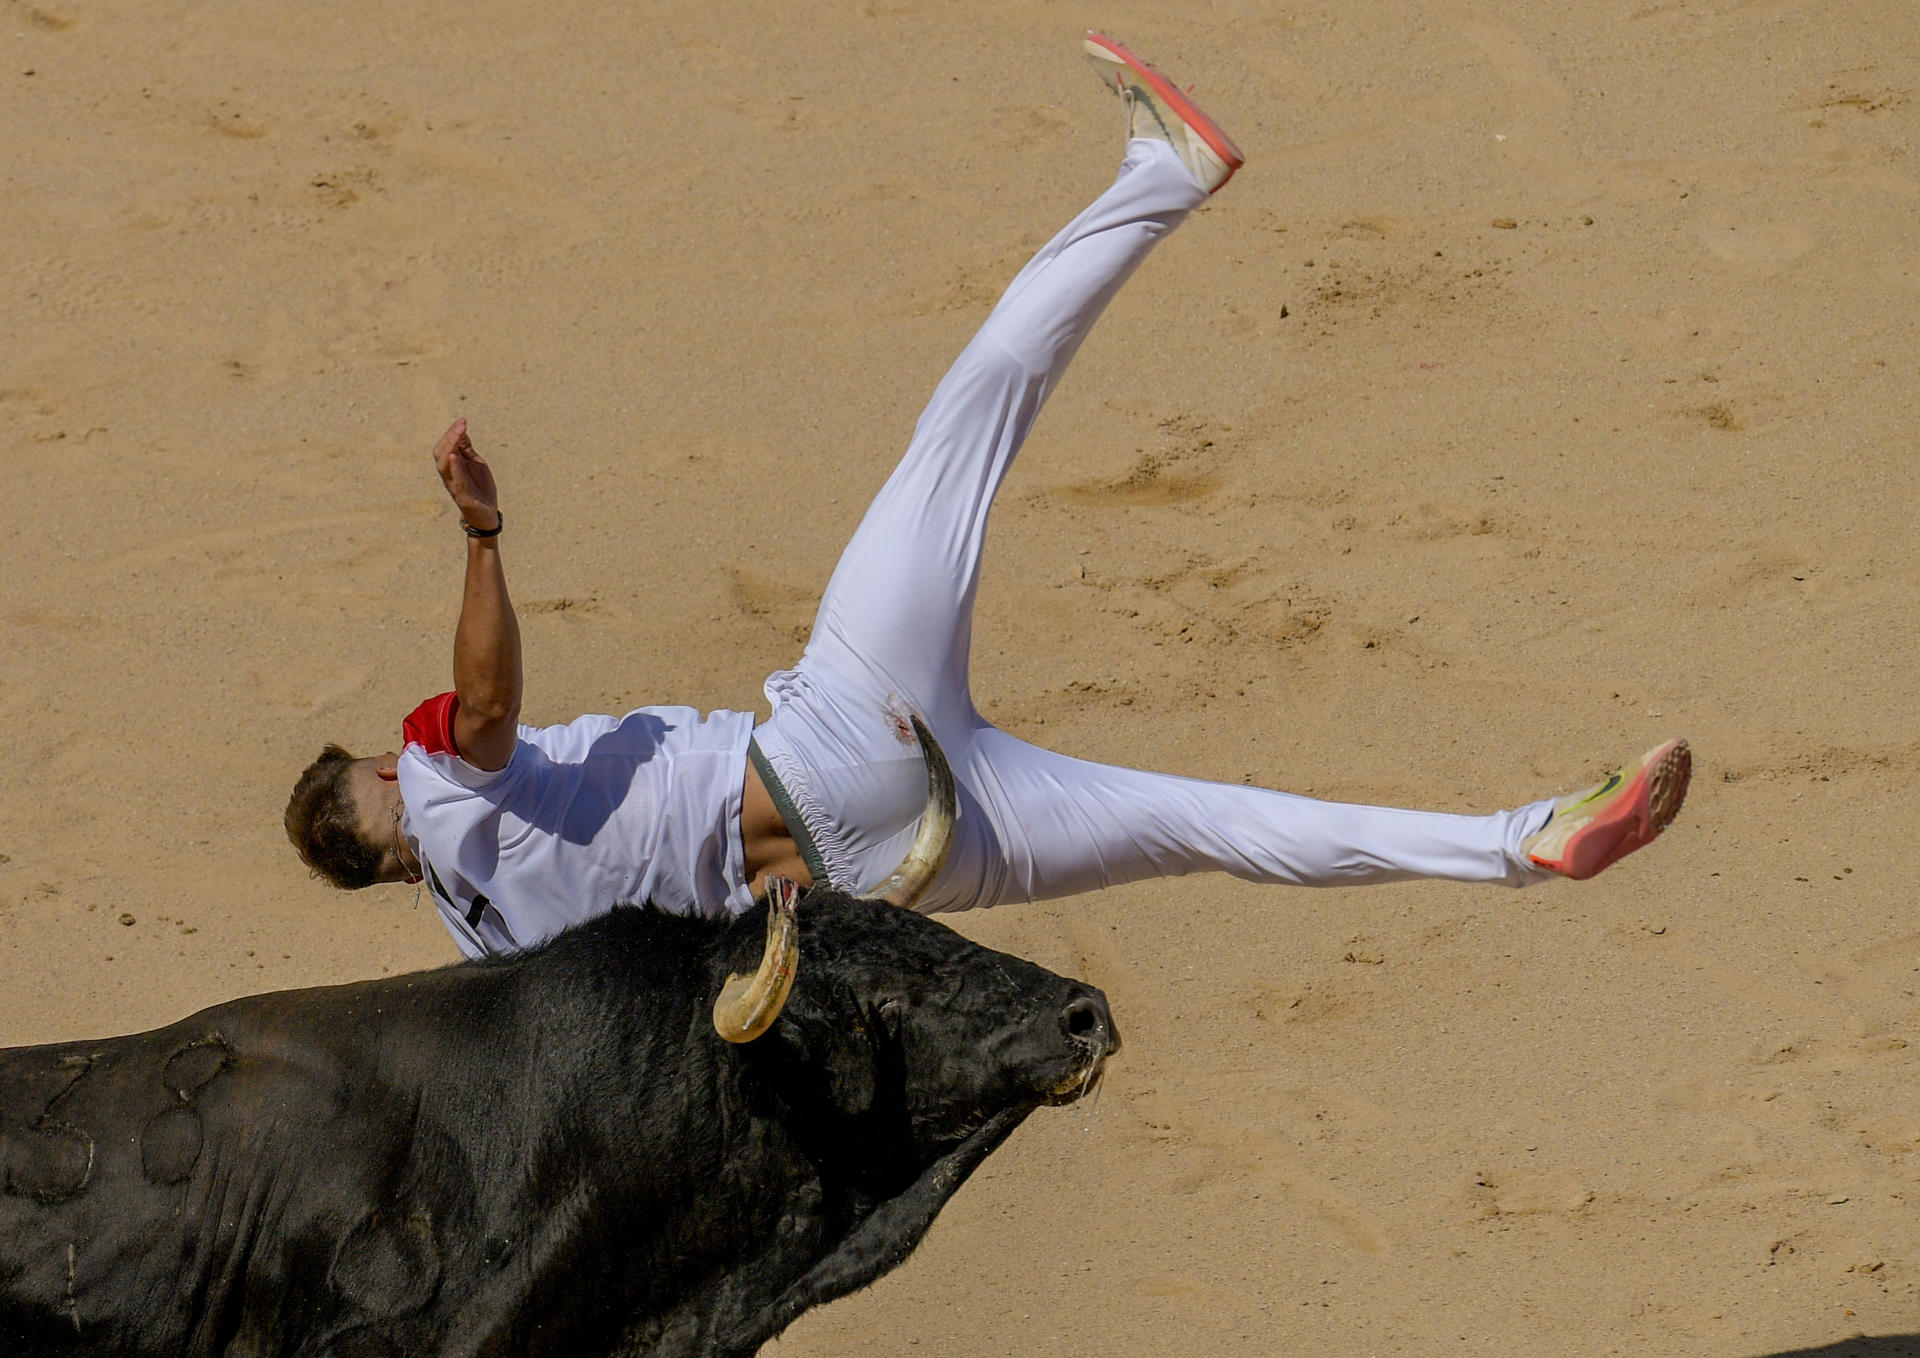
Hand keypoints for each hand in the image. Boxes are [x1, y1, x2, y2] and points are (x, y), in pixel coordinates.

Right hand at [431, 418, 500, 532]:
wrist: (487, 514)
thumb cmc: (480, 488)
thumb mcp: (476, 464)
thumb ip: (467, 449)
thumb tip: (462, 429)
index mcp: (452, 466)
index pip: (446, 446)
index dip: (452, 433)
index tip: (463, 421)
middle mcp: (449, 475)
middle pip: (440, 453)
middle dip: (450, 437)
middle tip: (462, 425)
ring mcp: (454, 486)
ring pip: (444, 465)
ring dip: (450, 448)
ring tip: (458, 435)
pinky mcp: (463, 497)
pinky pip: (455, 481)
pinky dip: (455, 468)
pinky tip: (455, 456)